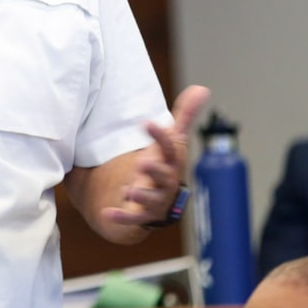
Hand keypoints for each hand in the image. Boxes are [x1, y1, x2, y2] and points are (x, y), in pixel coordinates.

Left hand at [101, 85, 209, 227]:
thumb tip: (202, 88)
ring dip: (141, 195)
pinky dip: (121, 217)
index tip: (147, 122)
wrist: (157, 202)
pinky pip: (132, 218)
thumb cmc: (163, 165)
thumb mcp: (172, 141)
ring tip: (130, 190)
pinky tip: (106, 214)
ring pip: (151, 199)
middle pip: (164, 176)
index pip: (170, 148)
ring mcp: (155, 200)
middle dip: (154, 170)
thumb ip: (183, 116)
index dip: (161, 136)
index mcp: (171, 161)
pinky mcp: (142, 215)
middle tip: (141, 163)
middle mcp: (166, 182)